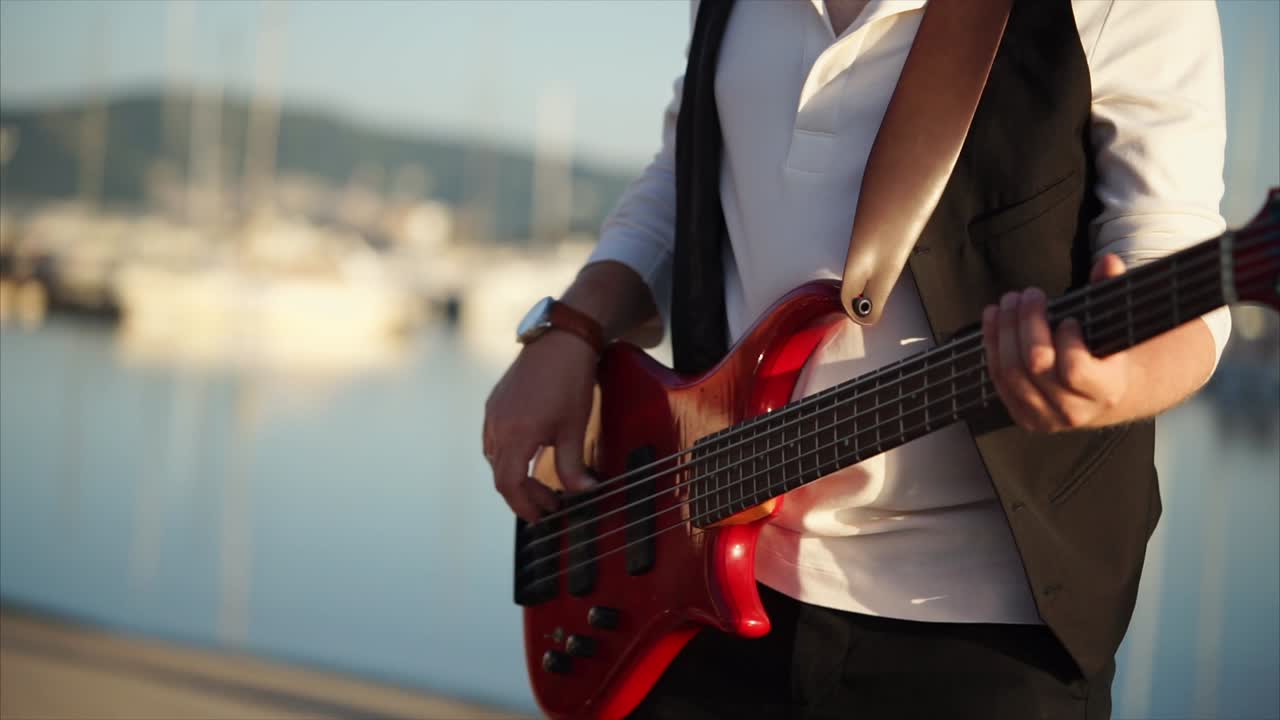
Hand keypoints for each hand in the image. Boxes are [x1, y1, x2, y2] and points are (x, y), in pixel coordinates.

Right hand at [483, 331, 598, 520]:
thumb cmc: (569, 381)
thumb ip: (573, 466)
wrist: (561, 339)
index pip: (509, 485)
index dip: (524, 506)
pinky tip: (528, 455)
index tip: (542, 515)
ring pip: (494, 458)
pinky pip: (493, 439)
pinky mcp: (495, 402)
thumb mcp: (574, 427)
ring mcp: (493, 412)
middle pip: (500, 475)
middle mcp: (497, 425)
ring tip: (540, 483)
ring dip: (514, 476)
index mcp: (515, 435)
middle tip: (549, 503)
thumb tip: (582, 493)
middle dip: (523, 495)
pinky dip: (508, 456)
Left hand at [981, 254, 1129, 432]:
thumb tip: (1108, 261)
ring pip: (1011, 371)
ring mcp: (1045, 417)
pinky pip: (998, 378)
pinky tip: (993, 317)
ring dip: (1005, 330)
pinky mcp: (1021, 415)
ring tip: (1009, 301)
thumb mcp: (1115, 324)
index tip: (1069, 318)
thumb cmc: (1108, 352)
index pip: (1075, 370)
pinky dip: (992, 344)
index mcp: (1106, 391)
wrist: (1102, 395)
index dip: (1067, 341)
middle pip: (1036, 364)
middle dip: (1028, 322)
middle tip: (1030, 294)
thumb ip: (1112, 291)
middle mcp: (1074, 411)